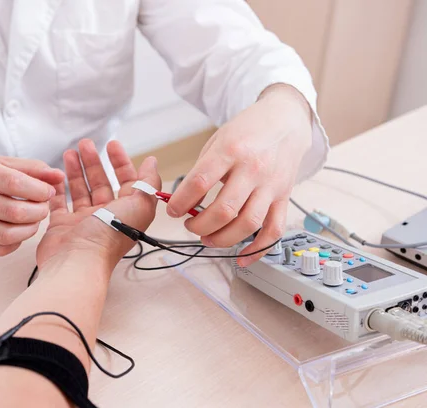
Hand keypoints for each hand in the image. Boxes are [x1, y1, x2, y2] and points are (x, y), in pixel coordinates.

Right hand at [0, 155, 64, 255]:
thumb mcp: (1, 163)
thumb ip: (33, 168)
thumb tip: (60, 177)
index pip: (13, 183)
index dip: (38, 190)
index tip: (49, 192)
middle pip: (13, 212)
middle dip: (38, 211)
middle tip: (45, 207)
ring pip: (7, 234)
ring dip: (30, 229)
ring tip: (35, 219)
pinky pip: (0, 248)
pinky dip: (17, 241)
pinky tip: (19, 230)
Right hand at [36, 139, 159, 269]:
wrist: (78, 261)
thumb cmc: (110, 235)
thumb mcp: (140, 204)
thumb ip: (148, 182)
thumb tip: (152, 163)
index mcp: (126, 211)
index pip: (126, 181)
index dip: (120, 162)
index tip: (111, 144)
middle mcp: (106, 216)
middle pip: (100, 183)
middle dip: (94, 162)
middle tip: (84, 144)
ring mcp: (83, 221)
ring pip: (80, 191)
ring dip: (76, 171)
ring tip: (69, 152)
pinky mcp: (62, 226)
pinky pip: (59, 204)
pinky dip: (57, 190)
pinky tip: (54, 176)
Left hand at [167, 84, 312, 265]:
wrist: (285, 120)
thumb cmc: (248, 130)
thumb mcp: (217, 141)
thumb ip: (201, 171)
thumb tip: (184, 202)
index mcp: (231, 151)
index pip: (200, 183)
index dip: (181, 202)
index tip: (172, 210)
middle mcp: (253, 169)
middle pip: (224, 210)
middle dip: (200, 226)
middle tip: (190, 225)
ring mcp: (271, 186)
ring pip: (248, 225)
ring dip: (223, 239)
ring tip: (208, 239)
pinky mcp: (284, 197)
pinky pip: (274, 231)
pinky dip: (257, 249)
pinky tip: (241, 257)